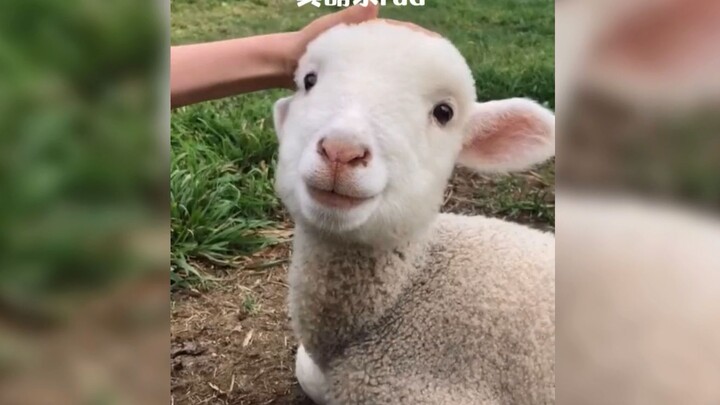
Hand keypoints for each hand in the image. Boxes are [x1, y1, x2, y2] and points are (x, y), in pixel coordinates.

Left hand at [283, 5, 439, 83]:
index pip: (401, 33)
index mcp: (367, 31)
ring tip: (426, 89)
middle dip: (420, 60)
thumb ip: (350, 18)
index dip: (420, 40)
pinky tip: (401, 101)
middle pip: (401, 53)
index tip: (436, 49)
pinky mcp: (357, 82)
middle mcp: (370, 49)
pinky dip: (390, 88)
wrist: (284, 66)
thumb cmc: (304, 43)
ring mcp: (364, 66)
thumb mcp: (328, 30)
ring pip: (391, 70)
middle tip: (439, 73)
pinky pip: (378, 84)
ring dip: (406, 77)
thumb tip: (373, 3)